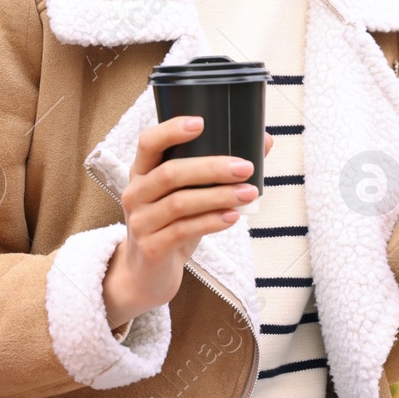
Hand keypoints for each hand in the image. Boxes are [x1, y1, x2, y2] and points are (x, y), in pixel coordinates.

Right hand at [101, 118, 273, 329]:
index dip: (172, 130)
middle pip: (171, 173)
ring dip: (219, 196)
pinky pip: (184, 230)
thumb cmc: (172, 225)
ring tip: (249, 193)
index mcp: (141, 172)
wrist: (147, 275)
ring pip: (180, 203)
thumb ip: (216, 171)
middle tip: (245, 167)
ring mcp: (140, 222)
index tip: (202, 122)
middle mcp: (135, 193)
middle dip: (211, 168)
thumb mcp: (186, 195)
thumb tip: (263, 141)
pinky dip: (212, 221)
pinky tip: (233, 217)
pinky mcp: (151, 248)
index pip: (148, 142)